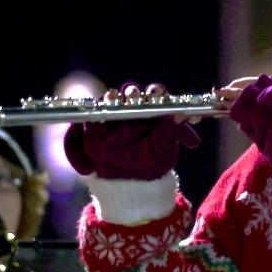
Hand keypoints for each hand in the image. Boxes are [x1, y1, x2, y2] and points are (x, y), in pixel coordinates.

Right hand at [64, 83, 201, 179]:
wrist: (133, 180)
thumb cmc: (153, 160)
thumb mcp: (165, 148)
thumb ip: (174, 132)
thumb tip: (182, 116)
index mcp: (152, 109)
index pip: (154, 93)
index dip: (156, 91)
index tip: (157, 94)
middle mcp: (132, 107)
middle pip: (130, 92)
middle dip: (132, 92)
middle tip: (132, 96)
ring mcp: (112, 114)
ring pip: (109, 100)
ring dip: (111, 99)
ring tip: (112, 102)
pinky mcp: (94, 126)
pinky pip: (89, 120)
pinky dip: (91, 119)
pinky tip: (99, 119)